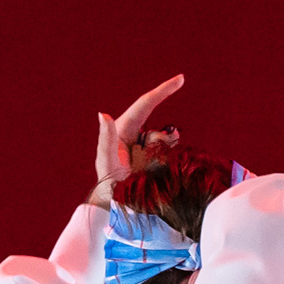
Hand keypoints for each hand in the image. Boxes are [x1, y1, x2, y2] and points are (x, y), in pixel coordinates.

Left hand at [90, 74, 186, 204]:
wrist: (116, 203)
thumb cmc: (108, 182)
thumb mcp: (106, 161)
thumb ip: (106, 138)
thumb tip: (103, 115)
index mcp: (124, 127)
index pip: (146, 103)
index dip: (163, 90)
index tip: (181, 79)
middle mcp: (137, 133)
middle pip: (161, 129)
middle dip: (164, 140)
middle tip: (152, 161)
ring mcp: (148, 147)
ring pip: (168, 142)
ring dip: (164, 155)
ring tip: (149, 172)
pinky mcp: (156, 158)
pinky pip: (170, 154)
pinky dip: (169, 161)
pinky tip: (157, 173)